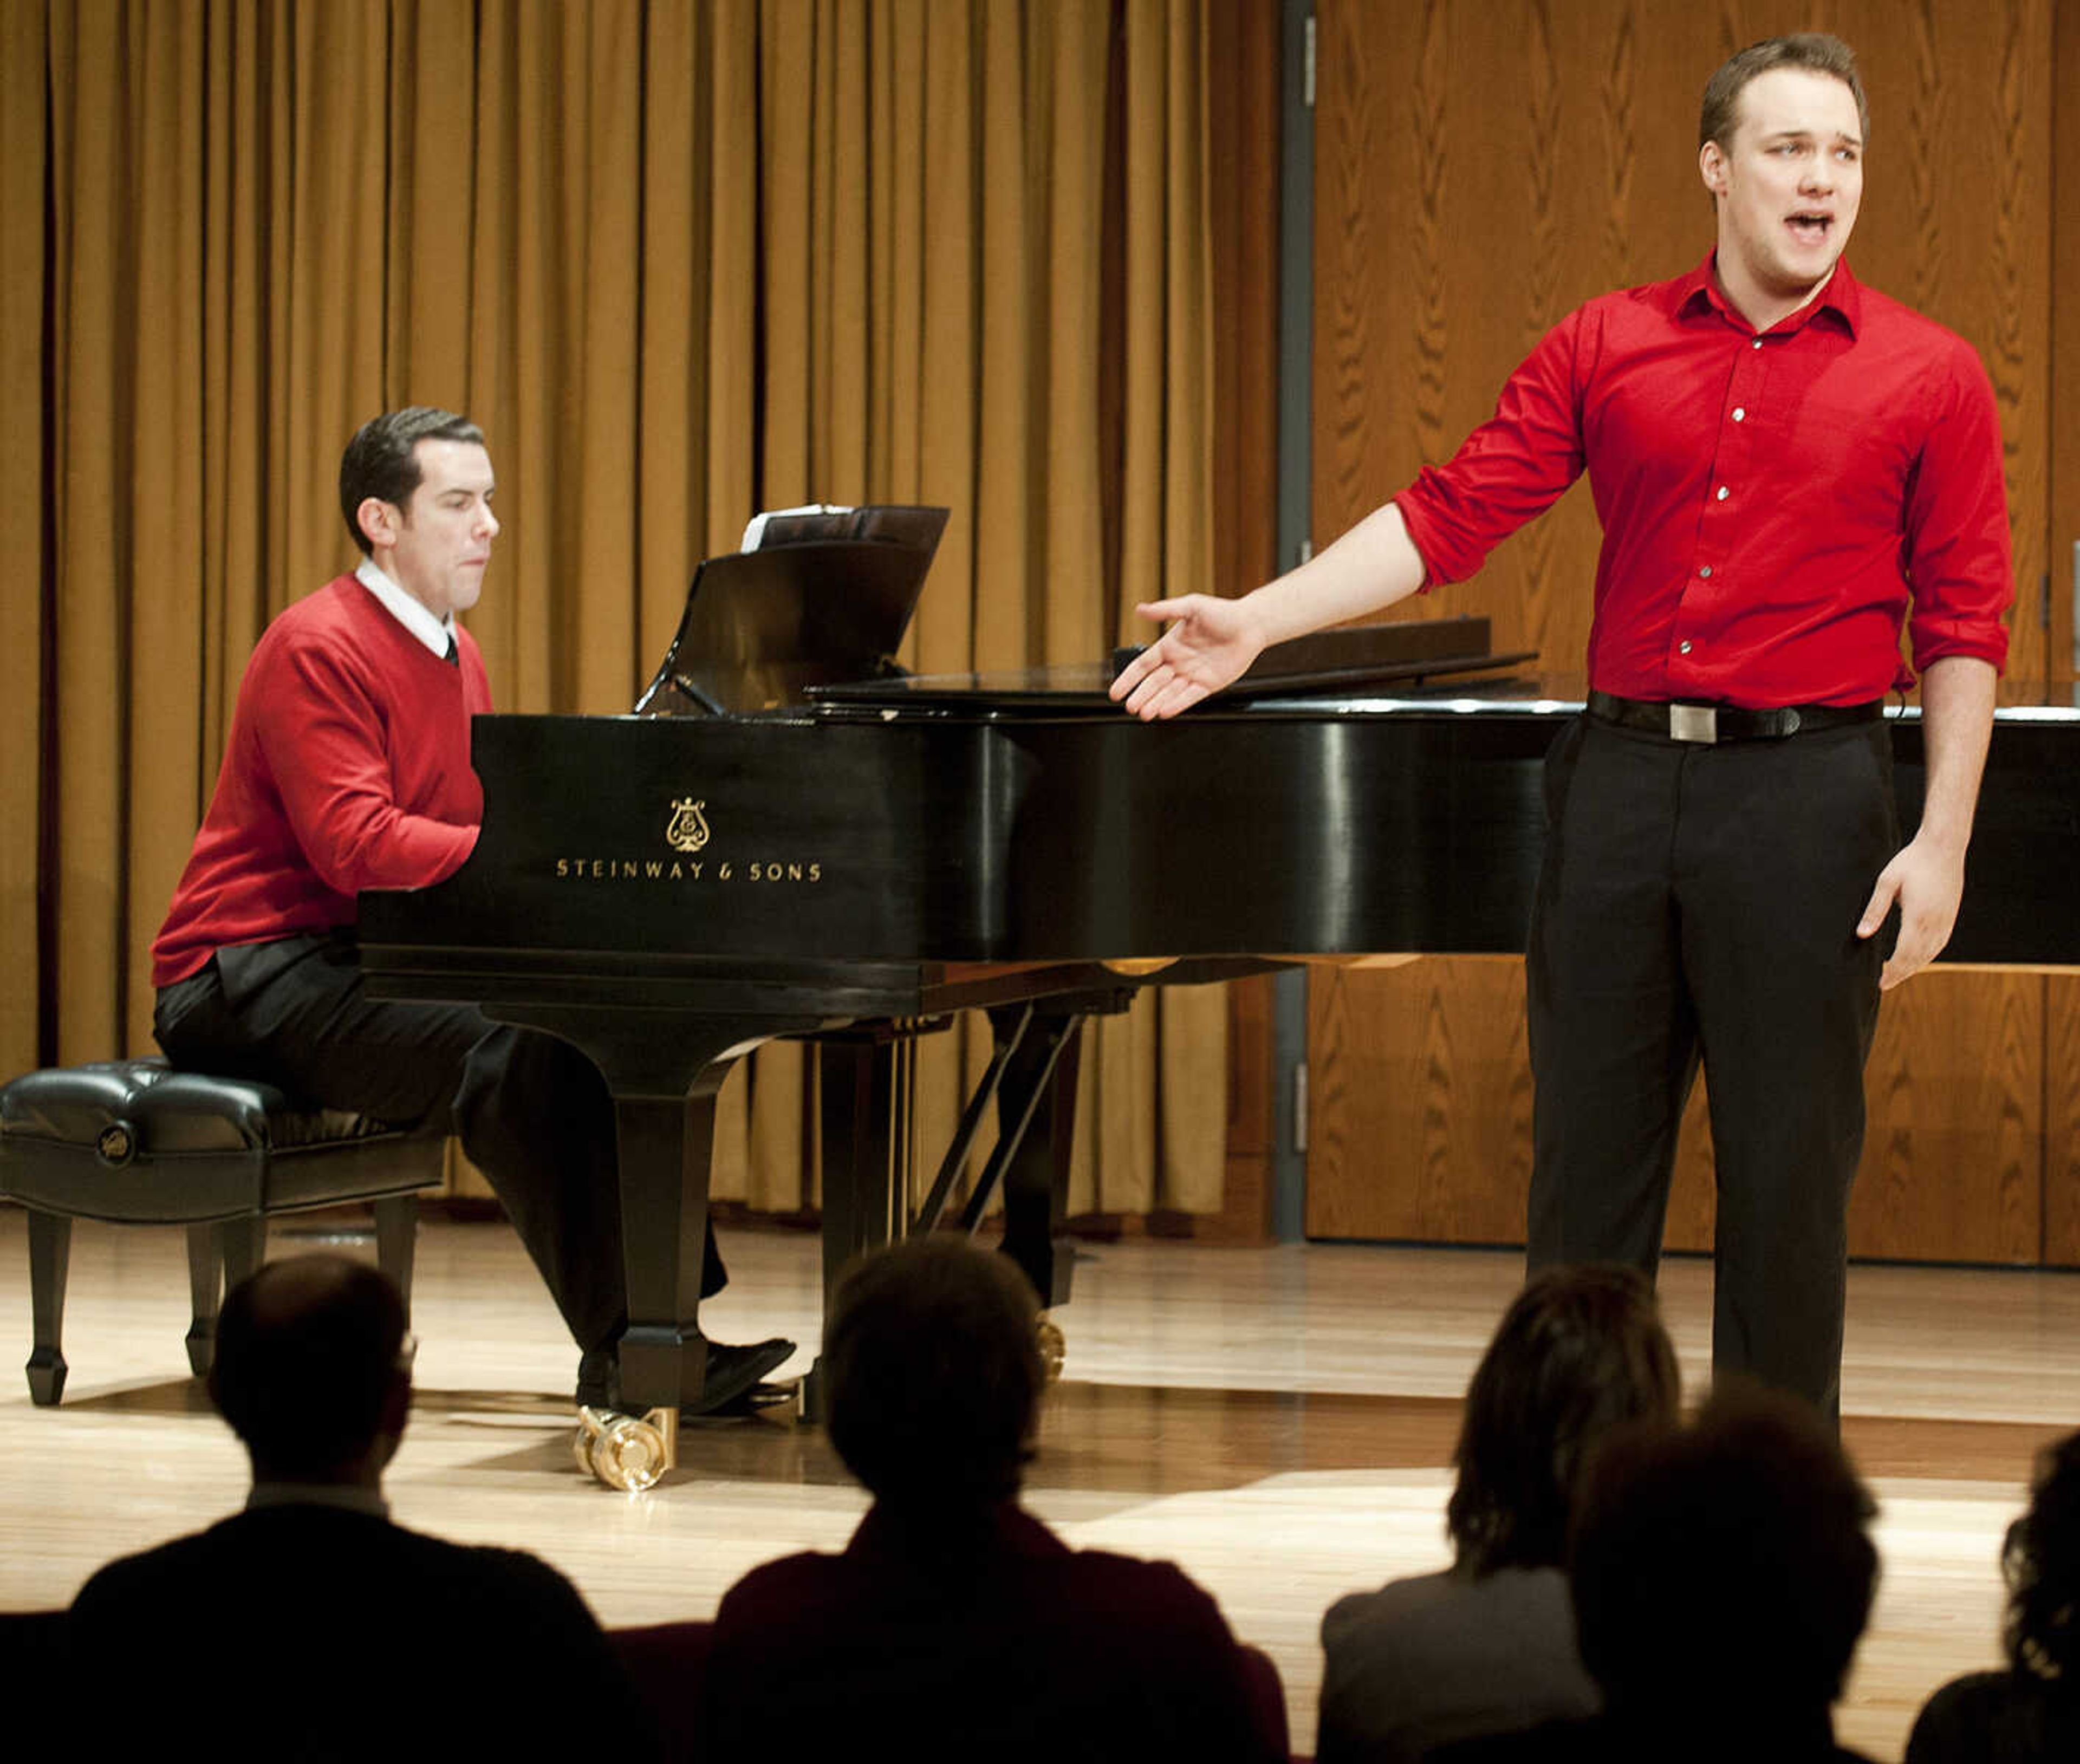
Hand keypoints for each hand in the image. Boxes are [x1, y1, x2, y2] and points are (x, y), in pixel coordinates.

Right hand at [1108, 595, 1265, 719]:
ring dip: (1155, 703)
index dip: (1128, 679)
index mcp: (1170, 646)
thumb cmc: (1223, 612)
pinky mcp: (1208, 684)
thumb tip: (1140, 609)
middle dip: (1140, 696)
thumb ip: (1165, 610)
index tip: (1116, 691)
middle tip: (1129, 706)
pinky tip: (1165, 711)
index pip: (1143, 666)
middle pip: (1153, 683)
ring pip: (1168, 693)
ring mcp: (1192, 675)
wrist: (1251, 624)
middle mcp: (1178, 663)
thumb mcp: (1191, 606)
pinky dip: (1177, 704)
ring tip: (1144, 713)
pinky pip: (1189, 697)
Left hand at [1856, 835, 1965, 990]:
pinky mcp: (1950, 916)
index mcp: (1918, 916)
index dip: (1893, 971)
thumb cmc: (1911, 862)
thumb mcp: (1887, 882)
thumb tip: (1862, 934)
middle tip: (1884, 985)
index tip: (1880, 983)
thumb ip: (1875, 910)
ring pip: (1931, 953)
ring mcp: (1946, 920)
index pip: (1904, 953)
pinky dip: (1928, 955)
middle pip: (1918, 958)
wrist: (1943, 847)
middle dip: (1901, 973)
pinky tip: (1918, 959)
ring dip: (1914, 967)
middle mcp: (1935, 922)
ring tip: (1897, 975)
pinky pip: (1940, 943)